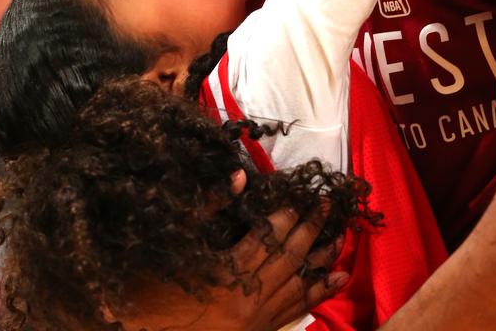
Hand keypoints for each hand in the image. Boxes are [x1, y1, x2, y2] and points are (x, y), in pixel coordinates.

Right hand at [124, 207, 346, 330]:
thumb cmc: (153, 291)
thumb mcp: (178, 243)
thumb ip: (209, 208)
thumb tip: (239, 178)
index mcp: (228, 273)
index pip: (268, 237)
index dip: (288, 214)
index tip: (303, 194)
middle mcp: (248, 299)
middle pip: (289, 259)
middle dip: (311, 230)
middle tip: (327, 205)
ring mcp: (255, 322)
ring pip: (298, 287)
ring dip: (321, 263)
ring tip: (342, 240)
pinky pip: (293, 313)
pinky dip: (315, 296)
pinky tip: (332, 282)